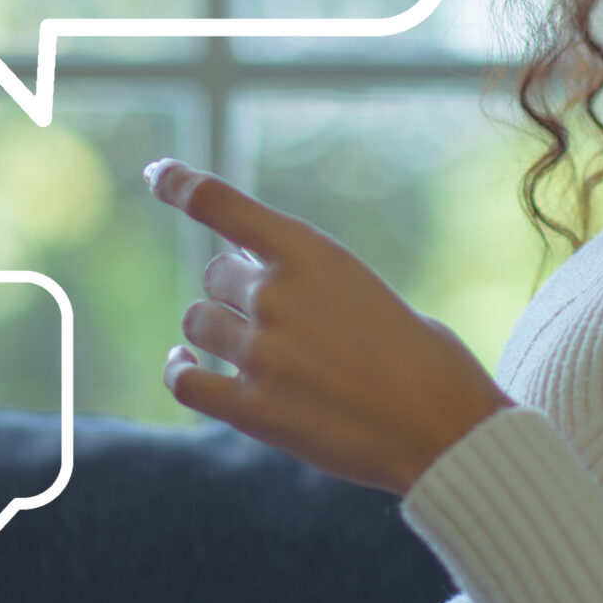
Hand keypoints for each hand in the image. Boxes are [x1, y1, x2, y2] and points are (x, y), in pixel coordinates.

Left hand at [145, 158, 510, 494]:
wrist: (444, 429)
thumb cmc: (426, 359)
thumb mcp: (368, 290)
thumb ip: (310, 281)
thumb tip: (259, 286)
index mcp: (312, 253)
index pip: (220, 203)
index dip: (180, 184)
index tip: (158, 174)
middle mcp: (276, 296)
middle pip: (215, 275)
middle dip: (235, 288)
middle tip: (273, 313)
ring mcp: (261, 354)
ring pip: (197, 322)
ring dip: (215, 329)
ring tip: (249, 345)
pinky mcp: (253, 411)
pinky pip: (186, 381)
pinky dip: (179, 368)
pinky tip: (183, 362)